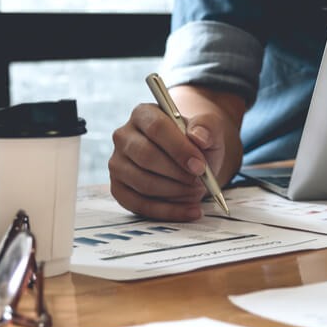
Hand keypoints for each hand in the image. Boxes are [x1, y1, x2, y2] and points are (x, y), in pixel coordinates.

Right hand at [109, 104, 237, 220]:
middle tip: (200, 183)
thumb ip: (207, 127)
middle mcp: (124, 137)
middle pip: (146, 157)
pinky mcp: (118, 188)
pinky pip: (140, 205)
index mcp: (143, 114)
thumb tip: (198, 137)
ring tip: (197, 192)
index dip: (179, 149)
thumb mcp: (209, 129)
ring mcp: (118, 164)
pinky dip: (169, 211)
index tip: (200, 166)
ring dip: (175, 193)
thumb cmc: (196, 142)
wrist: (189, 161)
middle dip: (177, 174)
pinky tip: (190, 210)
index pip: (156, 128)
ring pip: (143, 183)